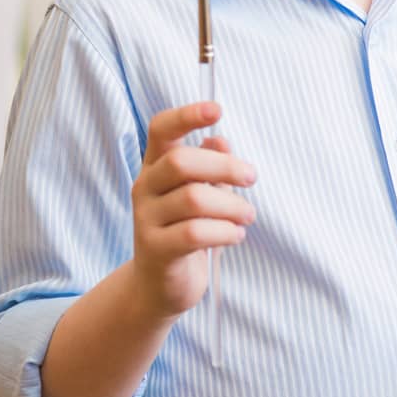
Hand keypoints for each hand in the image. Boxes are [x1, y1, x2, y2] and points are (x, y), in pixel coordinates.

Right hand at [129, 101, 255, 319]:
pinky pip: (196, 233)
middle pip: (181, 162)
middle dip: (224, 167)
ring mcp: (146, 219)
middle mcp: (145, 188)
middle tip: (251, 177)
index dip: (186, 115)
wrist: (159, 286)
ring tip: (247, 215)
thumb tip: (220, 140)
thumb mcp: (199, 195)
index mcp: (154, 167)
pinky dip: (225, 232)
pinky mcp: (156, 249)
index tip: (216, 110)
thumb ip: (209, 168)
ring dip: (232, 206)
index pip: (161, 130)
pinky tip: (235, 235)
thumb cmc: (185, 232)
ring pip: (194, 199)